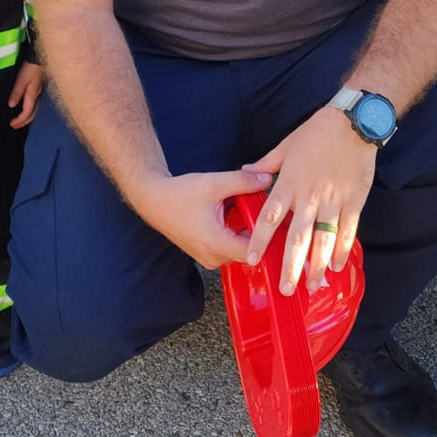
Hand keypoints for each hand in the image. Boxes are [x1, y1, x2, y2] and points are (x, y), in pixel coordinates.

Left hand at [8, 60, 43, 128]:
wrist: (39, 56)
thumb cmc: (31, 67)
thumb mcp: (21, 80)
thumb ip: (16, 93)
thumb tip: (11, 105)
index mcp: (32, 95)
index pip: (27, 113)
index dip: (19, 120)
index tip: (12, 124)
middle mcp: (37, 95)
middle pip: (32, 114)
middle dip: (23, 122)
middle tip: (15, 126)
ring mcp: (38, 92)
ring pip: (34, 109)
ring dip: (26, 116)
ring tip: (19, 120)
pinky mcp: (38, 87)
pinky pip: (34, 103)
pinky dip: (28, 109)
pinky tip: (24, 107)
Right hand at [134, 167, 273, 269]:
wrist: (154, 199)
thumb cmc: (180, 194)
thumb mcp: (215, 183)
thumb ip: (244, 182)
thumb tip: (268, 179)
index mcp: (216, 244)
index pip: (255, 251)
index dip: (270, 238)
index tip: (283, 224)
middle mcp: (213, 257)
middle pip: (249, 250)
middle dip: (261, 231)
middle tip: (273, 212)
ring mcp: (209, 257)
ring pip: (239, 248)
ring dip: (248, 230)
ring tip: (256, 209)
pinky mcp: (206, 252)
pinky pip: (229, 246)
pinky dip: (237, 231)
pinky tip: (240, 212)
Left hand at [244, 105, 375, 296]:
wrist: (353, 122)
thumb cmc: (317, 131)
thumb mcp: (286, 145)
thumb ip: (267, 164)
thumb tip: (246, 171)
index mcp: (290, 183)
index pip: (270, 218)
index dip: (260, 240)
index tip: (253, 260)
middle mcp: (309, 197)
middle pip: (297, 238)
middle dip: (291, 266)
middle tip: (285, 289)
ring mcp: (333, 201)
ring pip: (324, 240)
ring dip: (317, 265)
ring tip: (311, 285)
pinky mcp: (354, 201)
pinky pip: (348, 231)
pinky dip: (343, 250)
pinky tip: (338, 266)